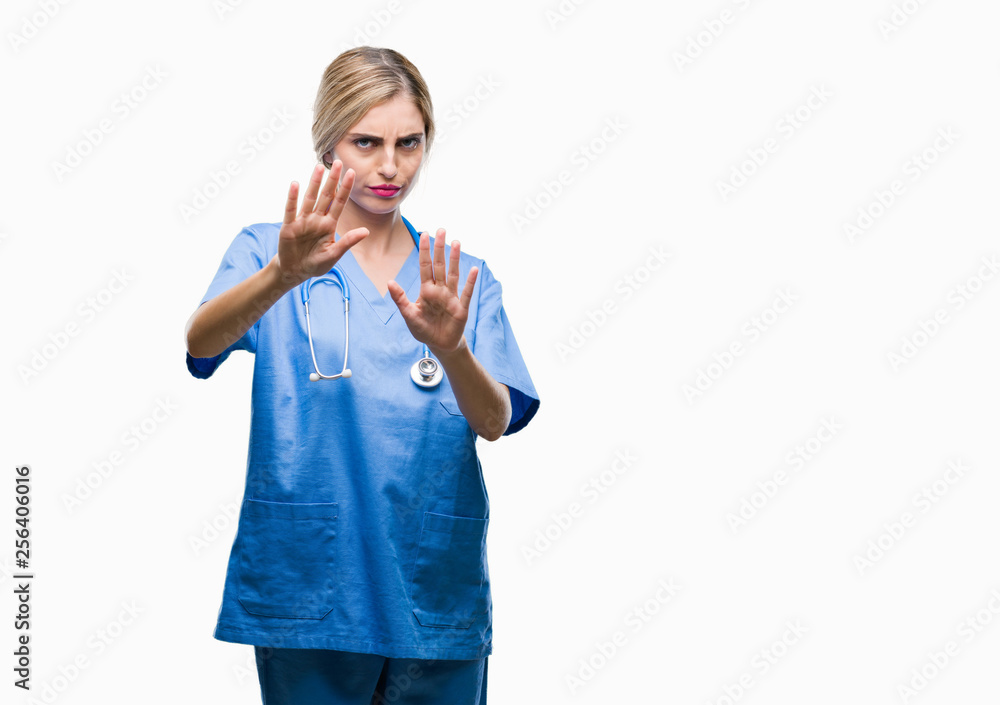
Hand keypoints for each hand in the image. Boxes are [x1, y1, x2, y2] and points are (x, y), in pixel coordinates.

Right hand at [274, 160, 368, 286]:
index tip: (352, 172)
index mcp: (329, 224)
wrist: (295, 272)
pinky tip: (295, 184)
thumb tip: (366, 231)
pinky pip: (291, 210)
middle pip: (326, 196)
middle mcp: (317, 219)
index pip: (339, 202)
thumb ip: (348, 242)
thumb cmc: (316, 263)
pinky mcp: (289, 226)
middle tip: (339, 162)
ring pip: (310, 198)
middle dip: (332, 180)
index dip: (345, 188)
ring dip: (314, 183)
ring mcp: (303, 221)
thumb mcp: (334, 254)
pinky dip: (293, 197)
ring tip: (319, 167)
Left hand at [387, 229, 477, 357]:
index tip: (424, 234)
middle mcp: (440, 290)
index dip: (425, 251)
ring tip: (456, 243)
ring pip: (453, 275)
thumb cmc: (424, 329)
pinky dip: (470, 282)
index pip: (425, 266)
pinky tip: (474, 269)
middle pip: (440, 265)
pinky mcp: (461, 309)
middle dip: (440, 248)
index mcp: (426, 290)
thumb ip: (400, 299)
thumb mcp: (409, 315)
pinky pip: (466, 293)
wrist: (439, 345)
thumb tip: (389, 282)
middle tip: (441, 230)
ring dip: (455, 259)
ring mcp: (452, 298)